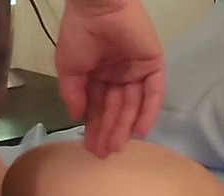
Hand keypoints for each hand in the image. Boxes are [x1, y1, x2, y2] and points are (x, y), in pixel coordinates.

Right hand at [55, 0, 164, 157]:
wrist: (98, 10)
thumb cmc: (80, 35)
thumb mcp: (69, 68)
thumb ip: (74, 94)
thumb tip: (76, 118)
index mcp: (98, 75)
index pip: (98, 106)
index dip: (95, 127)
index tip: (90, 148)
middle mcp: (119, 76)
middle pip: (116, 109)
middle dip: (109, 131)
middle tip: (103, 153)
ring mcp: (137, 72)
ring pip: (132, 104)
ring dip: (125, 126)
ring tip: (116, 146)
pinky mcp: (153, 66)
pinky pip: (153, 93)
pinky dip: (148, 111)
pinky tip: (140, 130)